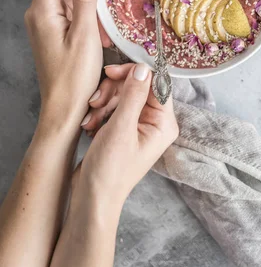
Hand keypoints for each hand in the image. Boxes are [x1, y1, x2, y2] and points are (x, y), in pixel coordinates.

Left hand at [24, 0, 108, 131]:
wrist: (64, 109)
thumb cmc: (74, 76)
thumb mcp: (86, 34)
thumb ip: (85, 0)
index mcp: (42, 11)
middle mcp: (39, 15)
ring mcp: (45, 25)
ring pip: (71, 3)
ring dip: (92, 11)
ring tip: (108, 30)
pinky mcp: (53, 35)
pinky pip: (71, 18)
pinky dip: (88, 22)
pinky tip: (103, 38)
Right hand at [77, 63, 178, 211]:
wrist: (92, 198)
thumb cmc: (110, 170)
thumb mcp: (121, 128)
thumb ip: (133, 95)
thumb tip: (144, 67)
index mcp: (164, 122)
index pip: (156, 83)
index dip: (134, 74)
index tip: (111, 73)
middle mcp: (156, 122)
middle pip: (137, 86)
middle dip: (114, 90)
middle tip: (96, 101)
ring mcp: (139, 124)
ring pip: (122, 94)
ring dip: (104, 102)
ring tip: (91, 117)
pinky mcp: (124, 128)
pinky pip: (113, 106)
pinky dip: (100, 110)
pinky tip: (90, 123)